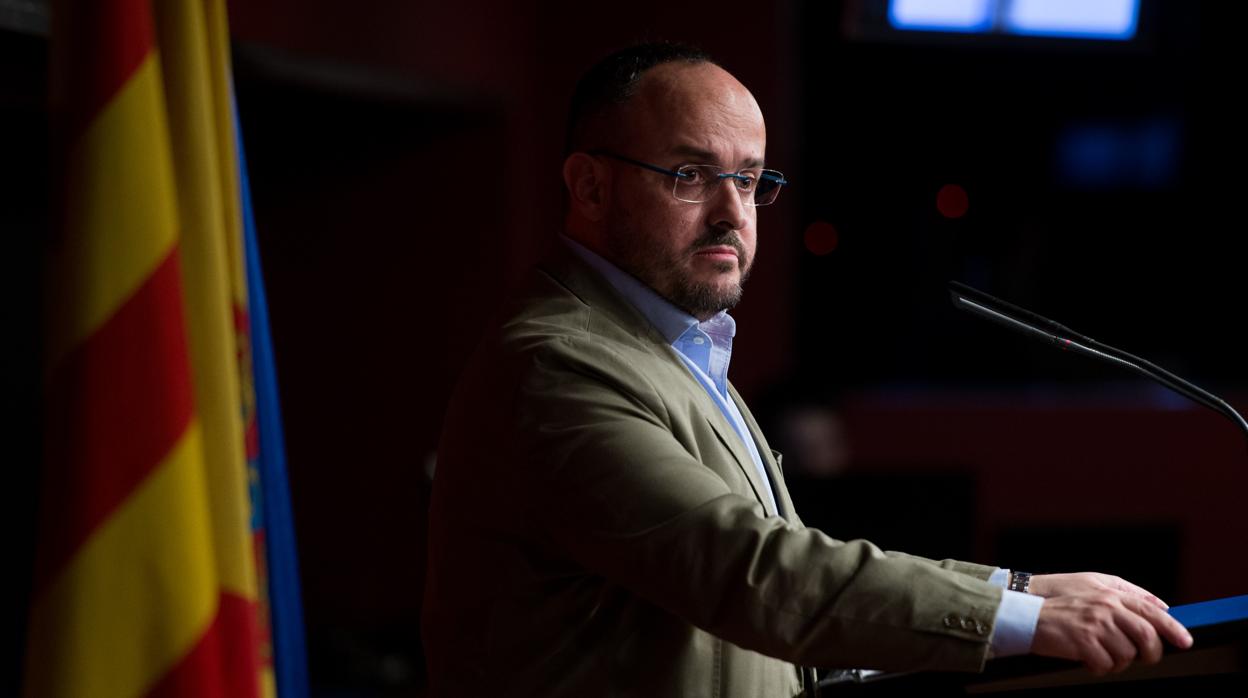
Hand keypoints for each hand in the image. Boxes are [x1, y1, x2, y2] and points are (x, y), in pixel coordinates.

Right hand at [1028, 574, 1193, 674]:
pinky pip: (1105, 665)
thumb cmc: (1059, 600)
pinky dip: (1099, 667)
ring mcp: (1095, 625)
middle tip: (1143, 658)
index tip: (1185, 642)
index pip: (1152, 612)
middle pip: (1146, 637)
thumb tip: (1161, 604)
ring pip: (1126, 655)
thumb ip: (1127, 591)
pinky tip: (1087, 660)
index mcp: (1111, 594)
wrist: (1026, 612)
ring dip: (1117, 661)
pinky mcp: (1083, 642)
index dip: (1173, 629)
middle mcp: (1106, 607)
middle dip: (1150, 654)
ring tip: (1102, 655)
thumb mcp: (1092, 583)